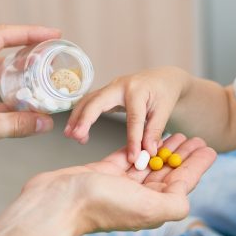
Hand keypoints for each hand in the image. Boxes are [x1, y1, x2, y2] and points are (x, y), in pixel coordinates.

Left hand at [0, 24, 60, 182]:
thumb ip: (16, 124)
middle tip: (53, 55)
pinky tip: (30, 108)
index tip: (53, 35)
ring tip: (45, 79)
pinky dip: (12, 101)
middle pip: (1, 52)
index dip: (29, 32)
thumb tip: (45, 123)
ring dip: (21, 78)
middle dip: (28, 52)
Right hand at [23, 133, 216, 235]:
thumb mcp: (148, 207)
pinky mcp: (104, 174)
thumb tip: (185, 197)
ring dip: (163, 149)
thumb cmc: (100, 205)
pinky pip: (126, 157)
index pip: (183, 182)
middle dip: (183, 155)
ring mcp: (121, 186)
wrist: (56, 204)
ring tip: (177, 133)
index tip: (209, 148)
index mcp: (154, 206)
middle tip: (195, 136)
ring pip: (149, 164)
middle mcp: (140, 197)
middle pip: (168, 172)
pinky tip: (147, 137)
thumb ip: (174, 203)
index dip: (197, 165)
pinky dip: (138, 147)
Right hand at [64, 66, 190, 162]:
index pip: (133, 119)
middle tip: (76, 136)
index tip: (132, 158)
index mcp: (138, 91)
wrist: (163, 78)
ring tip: (71, 135)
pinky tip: (76, 130)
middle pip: (97, 102)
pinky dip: (81, 115)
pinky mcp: (107, 92)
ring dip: (77, 117)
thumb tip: (148, 152)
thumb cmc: (164, 93)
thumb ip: (154, 131)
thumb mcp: (164, 111)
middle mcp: (120, 86)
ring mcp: (111, 87)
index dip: (132, 140)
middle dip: (85, 119)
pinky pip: (90, 102)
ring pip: (88, 100)